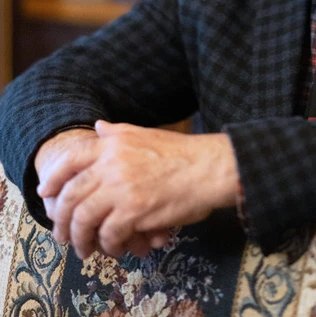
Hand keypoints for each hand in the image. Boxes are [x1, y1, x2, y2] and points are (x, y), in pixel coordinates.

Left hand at [38, 121, 238, 259]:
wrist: (210, 168)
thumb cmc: (182, 153)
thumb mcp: (146, 134)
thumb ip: (118, 133)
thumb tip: (97, 127)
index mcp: (114, 144)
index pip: (71, 161)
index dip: (54, 180)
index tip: (45, 194)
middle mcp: (112, 164)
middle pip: (71, 195)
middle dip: (62, 219)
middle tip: (62, 234)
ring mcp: (122, 188)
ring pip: (85, 219)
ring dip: (82, 239)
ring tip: (86, 249)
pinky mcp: (134, 211)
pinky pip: (109, 234)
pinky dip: (109, 244)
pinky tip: (115, 248)